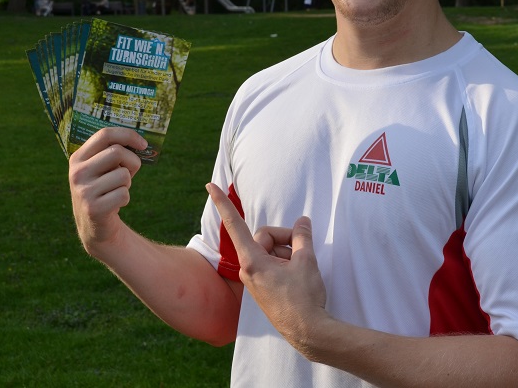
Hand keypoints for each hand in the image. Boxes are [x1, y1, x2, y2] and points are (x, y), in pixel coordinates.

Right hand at [68, 127, 146, 252]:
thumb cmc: (105, 189)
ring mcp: (83, 191)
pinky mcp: (93, 208)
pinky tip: (114, 204)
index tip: (143, 144)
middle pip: (117, 152)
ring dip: (127, 183)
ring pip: (123, 174)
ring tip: (115, 191)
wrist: (94, 226)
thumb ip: (115, 151)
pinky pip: (124, 194)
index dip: (128, 135)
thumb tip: (141, 142)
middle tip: (130, 173)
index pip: (104, 134)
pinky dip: (125, 198)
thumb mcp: (103, 168)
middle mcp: (77, 172)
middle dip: (132, 162)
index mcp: (78, 158)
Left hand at [206, 182, 328, 353]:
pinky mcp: (263, 287)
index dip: (223, 204)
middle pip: (264, 237)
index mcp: (252, 261)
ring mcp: (255, 279)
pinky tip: (299, 274)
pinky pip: (273, 264)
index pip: (235, 225)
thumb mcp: (306, 261)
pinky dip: (286, 262)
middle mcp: (249, 270)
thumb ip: (302, 237)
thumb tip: (302, 222)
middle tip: (302, 248)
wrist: (307, 331)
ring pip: (270, 251)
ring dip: (287, 252)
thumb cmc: (303, 298)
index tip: (210, 187)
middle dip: (284, 238)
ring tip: (302, 268)